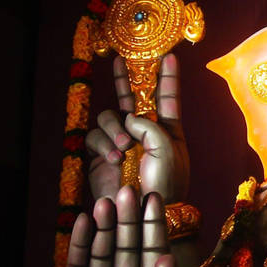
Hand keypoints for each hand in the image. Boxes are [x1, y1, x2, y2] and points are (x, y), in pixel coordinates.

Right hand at [62, 187, 185, 266]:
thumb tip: (163, 257)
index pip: (153, 244)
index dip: (152, 221)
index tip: (153, 195)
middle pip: (127, 241)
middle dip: (127, 216)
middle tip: (127, 190)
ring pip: (103, 248)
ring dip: (104, 225)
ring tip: (105, 201)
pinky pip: (79, 266)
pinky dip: (80, 243)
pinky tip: (83, 221)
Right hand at [87, 54, 188, 202]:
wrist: (146, 211)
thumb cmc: (167, 181)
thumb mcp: (167, 148)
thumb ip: (149, 124)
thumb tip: (128, 118)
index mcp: (168, 129)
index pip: (167, 97)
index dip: (168, 77)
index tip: (170, 56)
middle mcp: (143, 132)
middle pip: (132, 98)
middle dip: (125, 78)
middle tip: (118, 59)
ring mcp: (121, 143)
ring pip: (109, 117)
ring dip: (114, 128)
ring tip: (124, 147)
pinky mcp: (101, 156)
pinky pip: (96, 137)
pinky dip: (104, 144)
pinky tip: (114, 158)